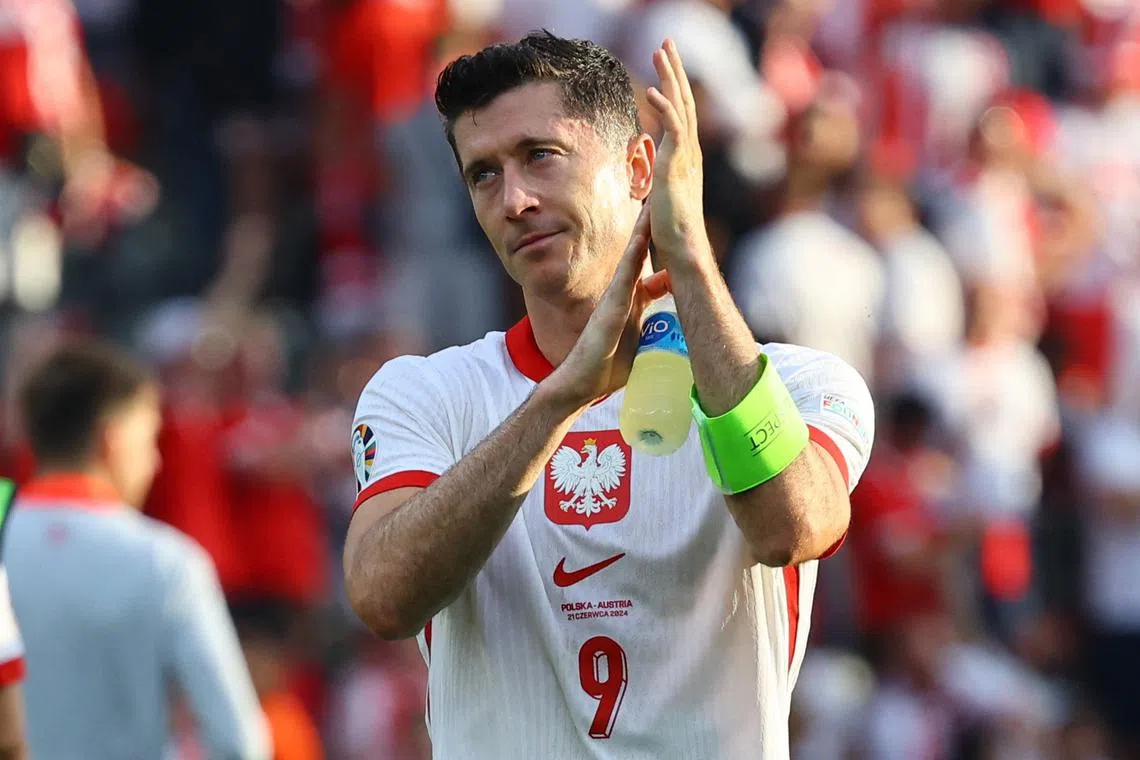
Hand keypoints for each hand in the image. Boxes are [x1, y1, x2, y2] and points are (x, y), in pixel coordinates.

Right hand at [544, 205, 669, 407]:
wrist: (579, 384)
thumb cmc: (605, 369)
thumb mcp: (636, 343)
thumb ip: (648, 329)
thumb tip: (667, 330)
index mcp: (629, 303)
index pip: (649, 271)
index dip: (659, 249)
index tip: (672, 228)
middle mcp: (621, 295)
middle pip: (638, 253)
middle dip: (649, 226)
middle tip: (661, 197)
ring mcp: (614, 299)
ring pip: (631, 257)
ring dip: (642, 230)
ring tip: (652, 202)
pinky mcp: (610, 309)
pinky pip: (625, 277)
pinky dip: (633, 255)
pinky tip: (641, 237)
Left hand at [646, 40, 709, 264]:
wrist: (683, 248)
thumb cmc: (672, 233)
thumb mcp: (663, 200)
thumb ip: (660, 184)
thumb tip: (651, 186)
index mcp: (687, 158)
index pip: (682, 114)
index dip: (674, 88)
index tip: (665, 68)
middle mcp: (690, 152)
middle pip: (685, 101)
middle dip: (675, 70)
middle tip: (666, 43)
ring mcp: (686, 156)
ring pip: (681, 106)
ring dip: (670, 77)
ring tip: (660, 50)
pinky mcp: (678, 164)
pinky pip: (674, 128)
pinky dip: (665, 108)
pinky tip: (653, 91)